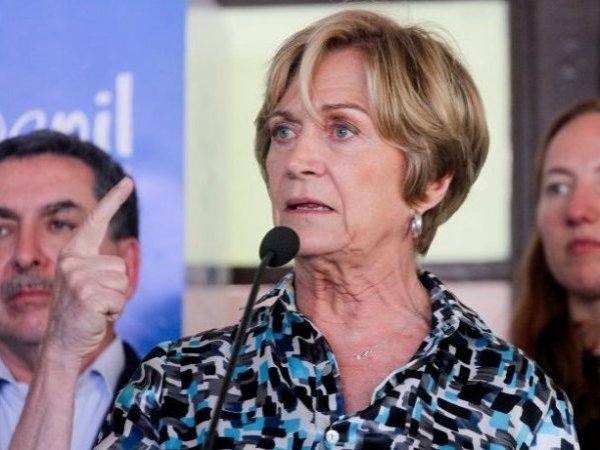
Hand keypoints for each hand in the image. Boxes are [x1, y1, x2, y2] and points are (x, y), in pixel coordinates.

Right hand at [45, 177, 133, 365]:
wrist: (61, 342)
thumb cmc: (80, 311)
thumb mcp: (88, 282)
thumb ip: (101, 267)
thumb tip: (122, 263)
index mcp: (73, 253)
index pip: (95, 220)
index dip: (113, 199)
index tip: (129, 181)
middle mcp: (72, 261)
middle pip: (121, 267)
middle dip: (115, 288)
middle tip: (94, 301)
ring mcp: (77, 277)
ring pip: (123, 283)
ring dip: (115, 301)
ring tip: (94, 308)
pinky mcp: (87, 295)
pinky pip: (120, 300)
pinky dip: (114, 312)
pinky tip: (96, 316)